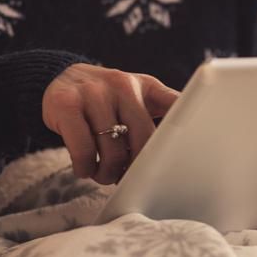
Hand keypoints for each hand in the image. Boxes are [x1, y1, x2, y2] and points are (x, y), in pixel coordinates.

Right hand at [42, 63, 179, 183]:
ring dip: (109, 173)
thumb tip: (194, 142)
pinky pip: (83, 149)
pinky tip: (86, 169)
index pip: (175, 106)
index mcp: (146, 86)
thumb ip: (166, 111)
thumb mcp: (140, 96)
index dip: (184, 131)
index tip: (191, 155)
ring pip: (112, 149)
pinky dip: (86, 167)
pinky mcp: (65, 104)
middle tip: (130, 179)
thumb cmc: (110, 99)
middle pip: (143, 139)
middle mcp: (122, 84)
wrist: (61, 78)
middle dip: (139, 168)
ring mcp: (93, 92)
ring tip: (105, 175)